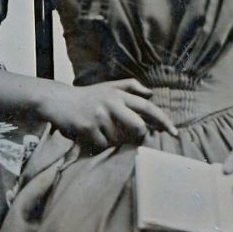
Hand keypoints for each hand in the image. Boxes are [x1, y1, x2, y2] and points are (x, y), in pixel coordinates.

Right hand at [42, 78, 177, 150]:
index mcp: (119, 94)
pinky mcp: (87, 126)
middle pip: (138, 126)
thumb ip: (131, 87)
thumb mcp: (109, 87)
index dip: (163, 120)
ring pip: (118, 139)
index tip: (174, 132)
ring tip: (99, 129)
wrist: (58, 101)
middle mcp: (111, 102)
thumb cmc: (88, 96)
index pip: (147, 107)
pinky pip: (102, 145)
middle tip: (132, 136)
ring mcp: (99, 114)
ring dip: (111, 139)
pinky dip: (98, 144)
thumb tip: (151, 95)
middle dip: (139, 135)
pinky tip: (90, 134)